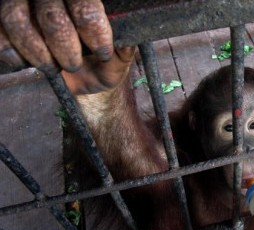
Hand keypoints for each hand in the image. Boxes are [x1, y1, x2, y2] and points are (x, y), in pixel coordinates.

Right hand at [0, 0, 133, 93]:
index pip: (85, 6)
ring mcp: (24, 3)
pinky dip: (13, 52)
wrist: (79, 81)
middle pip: (51, 14)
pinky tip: (28, 62)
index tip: (102, 51)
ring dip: (38, 52)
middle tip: (73, 64)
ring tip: (53, 67)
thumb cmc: (100, 65)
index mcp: (85, 0)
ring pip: (18, 20)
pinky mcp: (2, 18)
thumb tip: (126, 40)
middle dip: (64, 46)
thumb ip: (124, 50)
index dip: (92, 29)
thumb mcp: (118, 61)